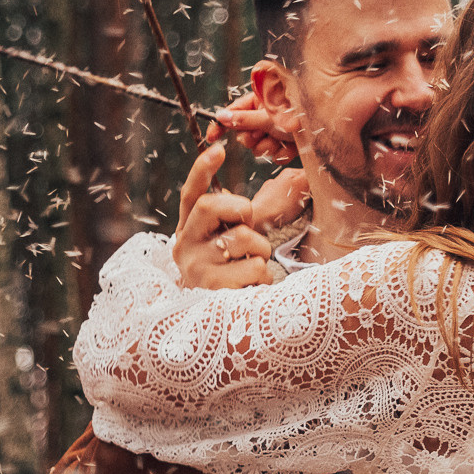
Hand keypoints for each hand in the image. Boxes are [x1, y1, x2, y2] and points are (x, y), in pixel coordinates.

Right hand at [173, 144, 274, 288]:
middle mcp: (184, 246)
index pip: (190, 195)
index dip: (201, 170)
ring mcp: (196, 267)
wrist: (213, 324)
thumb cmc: (227, 275)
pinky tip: (252, 287)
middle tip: (249, 227)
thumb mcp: (224, 244)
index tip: (218, 149)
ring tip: (252, 267)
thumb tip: (288, 182)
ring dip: (260, 250)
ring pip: (244, 237)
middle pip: (211, 205)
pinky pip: (255, 267)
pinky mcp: (213, 288)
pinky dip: (264, 276)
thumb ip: (236, 219)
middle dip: (241, 209)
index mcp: (187, 231)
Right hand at [207, 89, 297, 163]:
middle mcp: (267, 113)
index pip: (233, 110)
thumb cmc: (303, 113)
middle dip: (252, 138)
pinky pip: (273, 154)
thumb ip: (245, 119)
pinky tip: (292, 147)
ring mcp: (277, 129)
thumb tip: (220, 118)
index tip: (211, 137)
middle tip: (263, 134)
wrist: (331, 128)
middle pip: (243, 132)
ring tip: (282, 140)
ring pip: (257, 147)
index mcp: (261, 98)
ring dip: (268, 147)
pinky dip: (281, 153)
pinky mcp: (286, 143)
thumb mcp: (270, 115)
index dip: (220, 124)